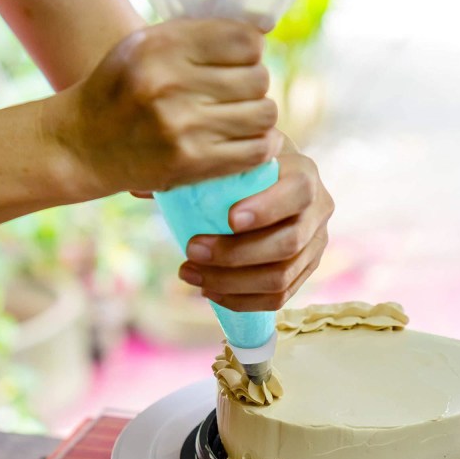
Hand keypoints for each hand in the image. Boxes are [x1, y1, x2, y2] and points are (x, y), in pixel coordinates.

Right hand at [47, 17, 282, 198]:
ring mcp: (181, 126)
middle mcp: (171, 84)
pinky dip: (263, 147)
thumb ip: (200, 36)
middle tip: (241, 96)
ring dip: (261, 117)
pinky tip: (253, 142)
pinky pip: (255, 151)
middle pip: (258, 78)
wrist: (83, 145)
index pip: (245, 40)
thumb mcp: (147, 47)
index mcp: (162, 46)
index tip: (240, 64)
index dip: (252, 52)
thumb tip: (264, 29)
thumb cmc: (122, 91)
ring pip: (263, 114)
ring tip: (246, 119)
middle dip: (255, 86)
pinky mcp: (190, 162)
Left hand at [178, 151, 333, 310]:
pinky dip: (242, 300)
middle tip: (190, 252)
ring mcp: (316, 242)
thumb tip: (140, 190)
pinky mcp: (307, 269)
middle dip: (235, 254)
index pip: (297, 191)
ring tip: (190, 275)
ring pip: (280, 277)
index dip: (266, 209)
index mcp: (303, 172)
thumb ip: (194, 169)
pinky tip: (211, 292)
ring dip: (231, 282)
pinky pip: (280, 297)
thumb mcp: (229, 158)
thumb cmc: (244, 169)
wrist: (274, 183)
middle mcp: (319, 208)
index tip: (228, 220)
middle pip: (287, 243)